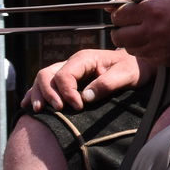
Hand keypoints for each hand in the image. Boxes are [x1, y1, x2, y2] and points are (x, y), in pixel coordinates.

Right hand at [22, 47, 144, 112]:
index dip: (67, 92)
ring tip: (39, 110)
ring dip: (38, 94)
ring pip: (43, 79)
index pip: (64, 74)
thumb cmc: (135, 69)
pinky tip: (29, 105)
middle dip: (48, 93)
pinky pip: (47, 85)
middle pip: (47, 74)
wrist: (141, 67)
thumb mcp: (127, 75)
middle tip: (59, 110)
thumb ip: (107, 84)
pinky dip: (36, 94)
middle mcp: (73, 63)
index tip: (79, 106)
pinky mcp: (69, 81)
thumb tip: (85, 97)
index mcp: (85, 59)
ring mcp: (69, 71)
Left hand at [111, 0, 169, 65]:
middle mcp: (153, 31)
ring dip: (135, 41)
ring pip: (130, 49)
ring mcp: (160, 48)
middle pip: (118, 37)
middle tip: (135, 25)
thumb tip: (111, 5)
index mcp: (150, 10)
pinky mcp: (166, 60)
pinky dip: (149, 50)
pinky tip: (161, 41)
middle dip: (123, 30)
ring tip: (150, 33)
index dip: (121, 14)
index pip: (117, 17)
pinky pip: (146, 57)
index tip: (130, 13)